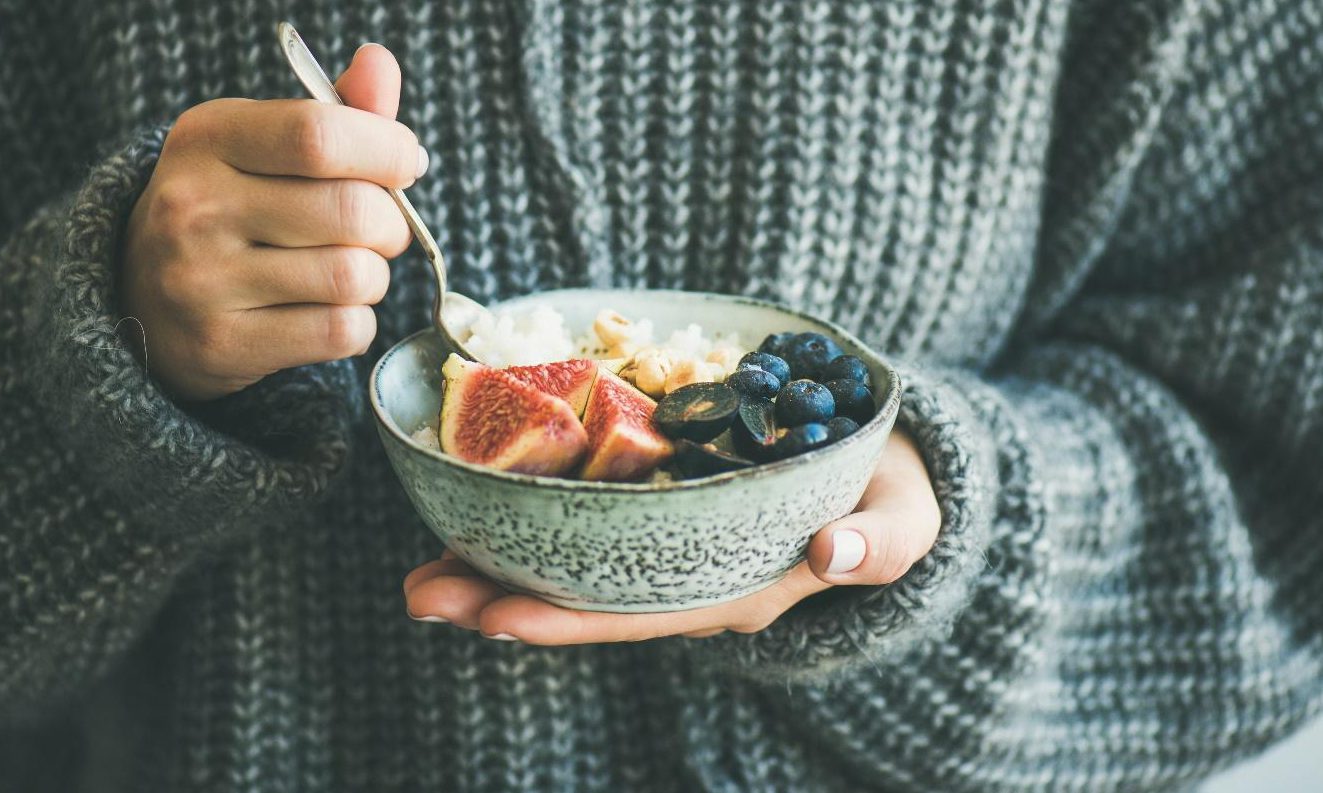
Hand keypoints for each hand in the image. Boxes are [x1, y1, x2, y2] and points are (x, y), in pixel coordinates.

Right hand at [120, 44, 426, 400]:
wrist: (142, 298)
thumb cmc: (231, 209)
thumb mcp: (264, 146)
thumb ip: (335, 109)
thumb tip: (381, 63)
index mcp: (208, 136)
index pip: (320, 135)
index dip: (387, 150)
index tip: (404, 163)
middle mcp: (193, 204)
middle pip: (352, 212)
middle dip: (391, 225)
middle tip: (379, 230)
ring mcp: (200, 280)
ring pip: (353, 276)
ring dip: (374, 278)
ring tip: (349, 271)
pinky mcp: (220, 342)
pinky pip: (340, 332)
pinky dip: (355, 324)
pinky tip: (327, 311)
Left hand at [403, 428, 941, 642]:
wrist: (887, 470)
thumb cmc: (893, 498)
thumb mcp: (905, 519)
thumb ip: (881, 540)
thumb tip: (838, 553)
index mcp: (737, 589)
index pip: (639, 615)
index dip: (566, 619)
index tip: (493, 618)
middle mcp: (689, 579)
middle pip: (583, 599)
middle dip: (500, 601)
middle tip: (418, 592)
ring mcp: (670, 547)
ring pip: (571, 566)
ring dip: (495, 567)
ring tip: (420, 567)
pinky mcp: (661, 508)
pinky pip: (586, 524)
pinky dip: (528, 519)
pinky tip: (474, 510)